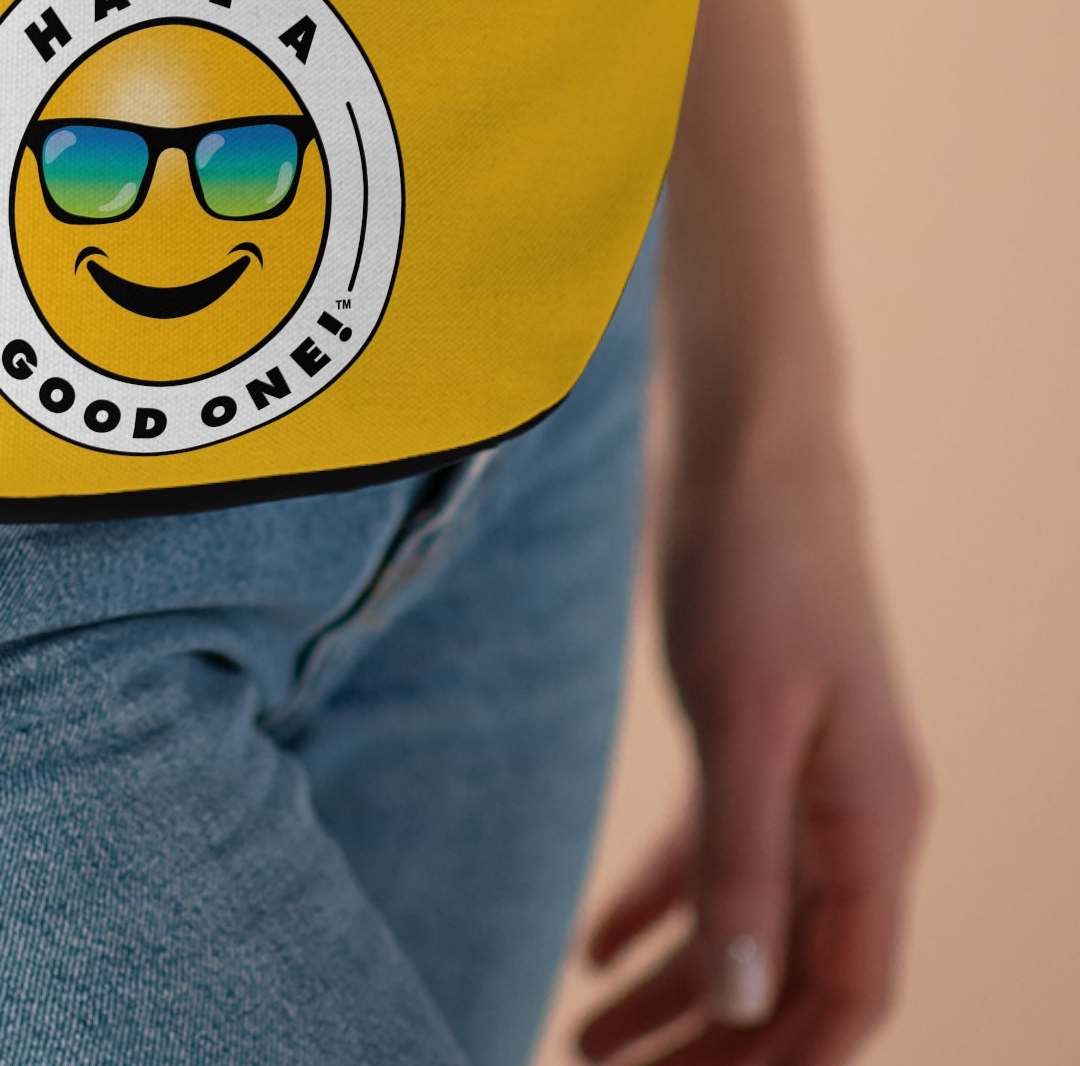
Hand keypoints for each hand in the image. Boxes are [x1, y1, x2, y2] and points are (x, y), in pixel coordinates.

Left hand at [577, 409, 926, 1064]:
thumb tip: (745, 1004)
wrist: (750, 449)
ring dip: (672, 992)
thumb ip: (744, 857)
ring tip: (581, 1042)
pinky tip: (593, 949)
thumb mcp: (744, 716)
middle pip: (788, 974)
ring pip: (745, 921)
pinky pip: (712, 853)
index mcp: (875, 823)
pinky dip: (658, 906)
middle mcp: (850, 815)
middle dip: (710, 1047)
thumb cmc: (757, 567)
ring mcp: (803, 777)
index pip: (846, 993)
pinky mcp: (750, 737)